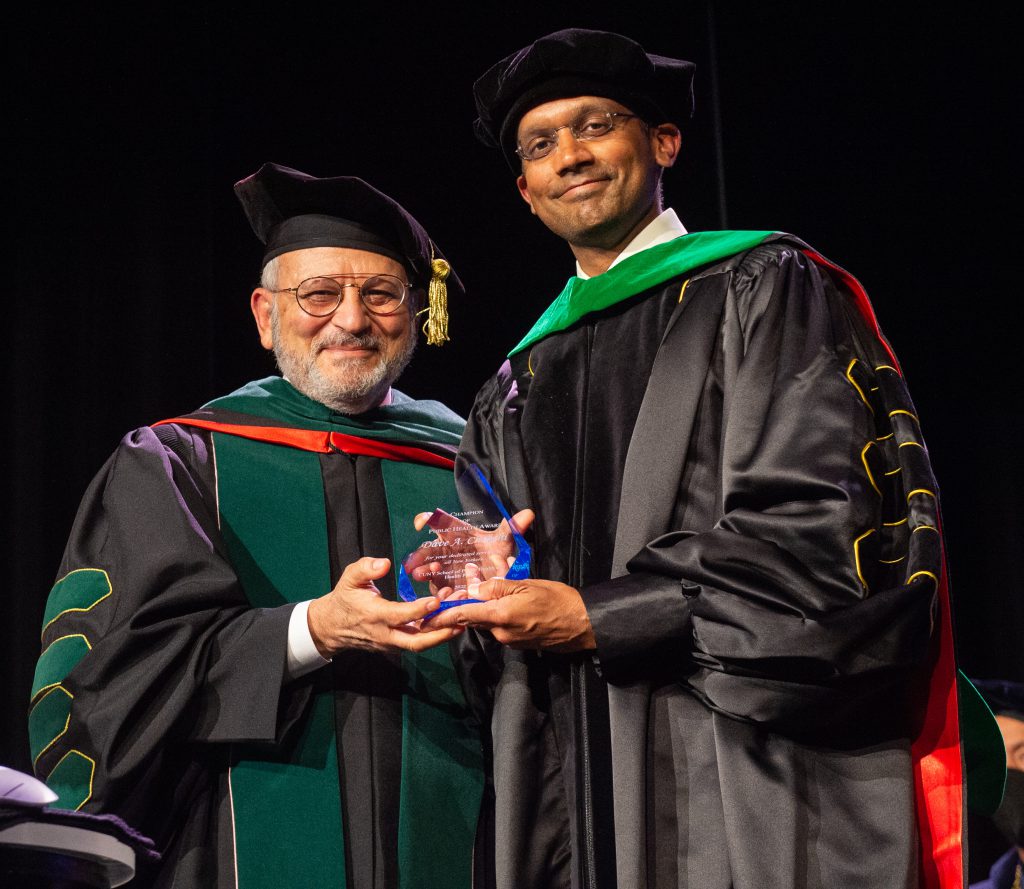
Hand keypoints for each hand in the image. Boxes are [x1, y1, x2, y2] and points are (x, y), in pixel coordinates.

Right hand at [306, 557, 460, 656]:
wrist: (333, 626)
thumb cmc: (345, 598)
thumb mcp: (350, 578)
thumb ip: (365, 568)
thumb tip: (384, 563)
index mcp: (374, 616)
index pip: (399, 616)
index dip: (418, 610)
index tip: (436, 601)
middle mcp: (385, 634)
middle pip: (417, 642)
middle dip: (441, 633)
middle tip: (461, 619)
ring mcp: (392, 643)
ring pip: (420, 644)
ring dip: (442, 632)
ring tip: (462, 616)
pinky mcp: (396, 646)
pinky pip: (417, 641)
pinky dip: (434, 632)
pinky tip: (447, 617)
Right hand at [405, 508, 535, 595]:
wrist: (497, 577)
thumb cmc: (495, 554)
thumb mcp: (504, 542)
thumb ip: (513, 528)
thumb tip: (528, 514)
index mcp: (454, 534)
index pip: (436, 522)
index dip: (425, 519)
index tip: (420, 523)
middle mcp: (444, 551)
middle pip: (425, 550)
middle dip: (418, 556)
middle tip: (417, 562)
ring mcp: (443, 570)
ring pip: (427, 571)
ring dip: (426, 573)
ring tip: (430, 575)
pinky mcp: (446, 587)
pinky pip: (439, 591)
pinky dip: (441, 593)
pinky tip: (447, 594)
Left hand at [425, 576, 595, 651]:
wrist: (582, 625)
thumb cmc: (557, 600)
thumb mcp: (526, 584)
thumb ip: (497, 587)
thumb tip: (474, 590)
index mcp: (500, 615)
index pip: (464, 615)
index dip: (442, 616)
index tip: (423, 619)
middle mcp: (501, 632)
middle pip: (475, 616)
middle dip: (469, 600)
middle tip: (467, 579)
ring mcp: (510, 640)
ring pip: (489, 620)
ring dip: (487, 605)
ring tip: (497, 582)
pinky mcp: (519, 643)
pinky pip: (501, 626)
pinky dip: (500, 613)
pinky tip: (511, 598)